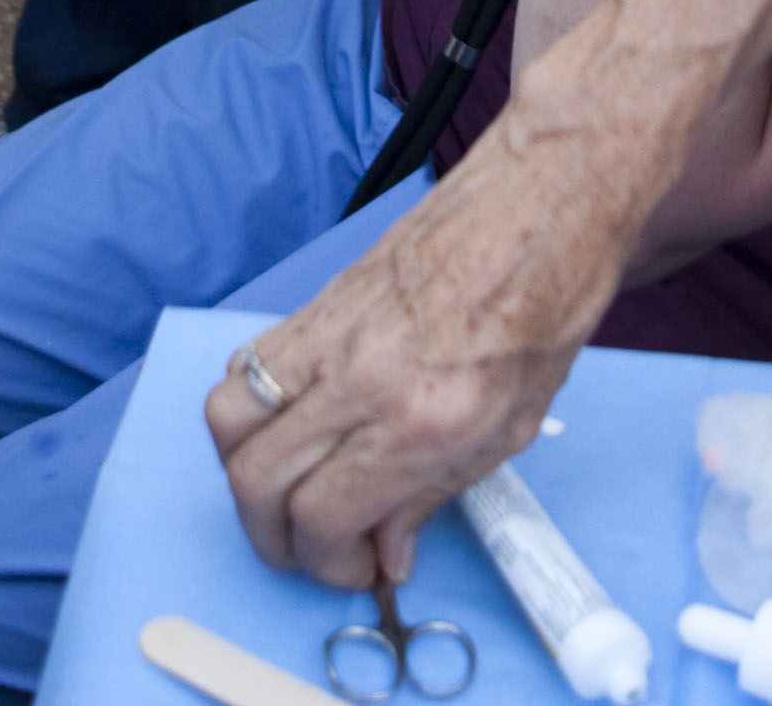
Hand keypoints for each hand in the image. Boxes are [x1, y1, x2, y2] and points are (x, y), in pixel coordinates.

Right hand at [208, 121, 631, 587]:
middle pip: (257, 481)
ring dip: (245, 473)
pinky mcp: (315, 302)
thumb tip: (385, 549)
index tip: (354, 565)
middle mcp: (361, 378)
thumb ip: (433, 496)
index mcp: (421, 420)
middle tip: (312, 547)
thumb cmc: (544, 306)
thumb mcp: (510, 428)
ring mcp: (329, 334)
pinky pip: (245, 368)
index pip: (322, 518)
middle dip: (273, 537)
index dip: (328, 563)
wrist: (541, 206)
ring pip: (227, 422)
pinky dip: (250, 411)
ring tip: (289, 491)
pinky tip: (293, 427)